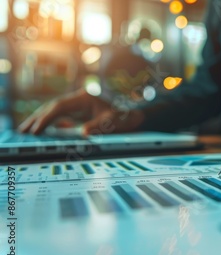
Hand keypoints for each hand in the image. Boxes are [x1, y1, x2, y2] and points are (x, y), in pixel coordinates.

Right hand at [18, 89, 144, 134]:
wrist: (139, 112)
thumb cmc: (128, 115)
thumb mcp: (114, 121)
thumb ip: (99, 126)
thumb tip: (83, 133)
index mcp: (86, 97)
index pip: (60, 107)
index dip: (46, 118)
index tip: (36, 129)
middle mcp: (81, 97)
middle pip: (54, 106)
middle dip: (38, 118)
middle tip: (23, 131)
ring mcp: (81, 103)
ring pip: (57, 110)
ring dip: (42, 119)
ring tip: (27, 130)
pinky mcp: (83, 110)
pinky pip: (64, 115)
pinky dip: (52, 122)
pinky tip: (44, 129)